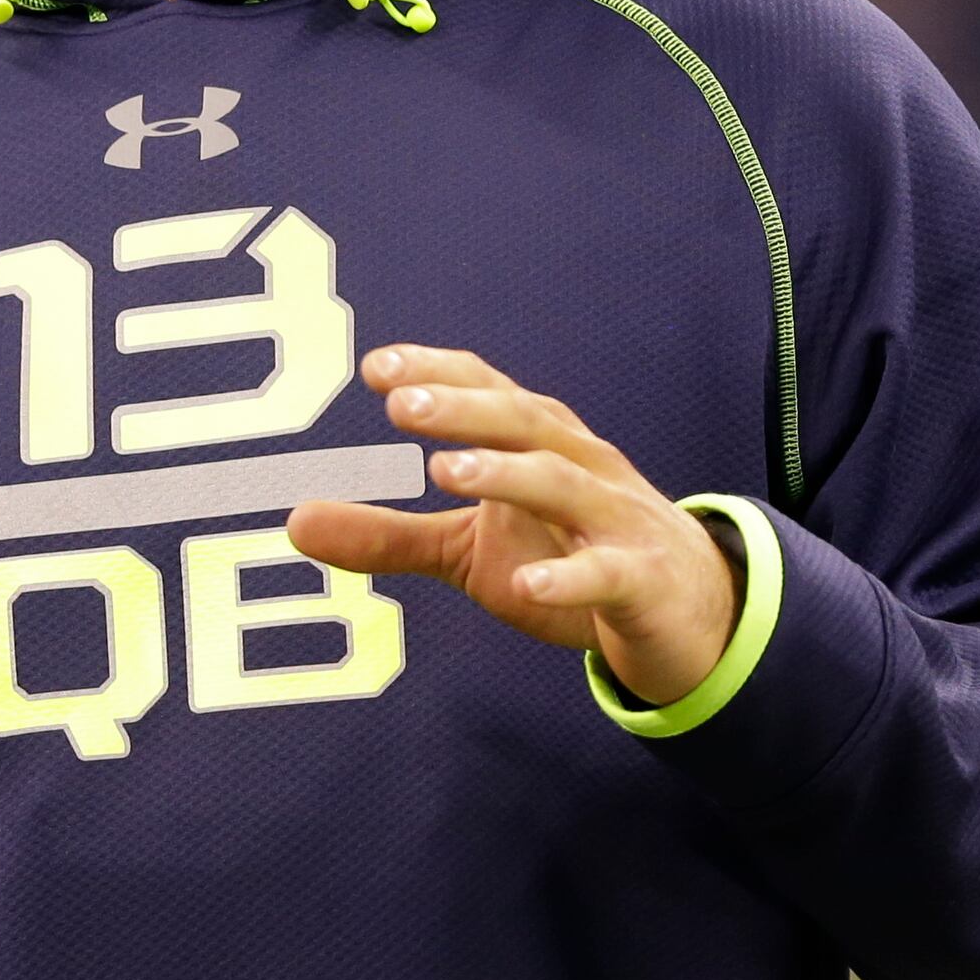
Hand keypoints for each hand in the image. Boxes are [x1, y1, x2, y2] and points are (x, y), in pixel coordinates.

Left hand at [285, 345, 739, 706]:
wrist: (687, 613)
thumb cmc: (569, 557)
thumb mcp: (471, 551)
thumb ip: (388, 534)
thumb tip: (292, 521)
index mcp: (538, 444)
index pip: (488, 390)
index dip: (438, 373)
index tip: (375, 366)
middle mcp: (579, 465)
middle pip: (523, 421)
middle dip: (464, 408)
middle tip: (400, 404)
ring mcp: (614, 518)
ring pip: (563, 481)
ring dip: (506, 472)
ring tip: (444, 471)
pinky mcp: (639, 578)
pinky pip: (606, 572)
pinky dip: (570, 574)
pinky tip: (530, 582)